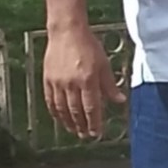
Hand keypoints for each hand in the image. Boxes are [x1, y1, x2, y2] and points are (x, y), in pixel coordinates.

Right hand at [43, 22, 124, 140]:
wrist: (67, 32)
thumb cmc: (88, 45)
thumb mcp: (104, 64)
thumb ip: (110, 85)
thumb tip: (119, 101)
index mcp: (88, 80)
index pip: (91, 108)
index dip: (94, 123)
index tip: (96, 134)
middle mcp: (72, 84)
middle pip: (76, 111)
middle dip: (81, 126)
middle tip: (85, 135)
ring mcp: (58, 83)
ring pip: (62, 109)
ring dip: (68, 122)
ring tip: (73, 130)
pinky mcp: (48, 80)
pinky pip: (50, 101)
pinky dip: (55, 112)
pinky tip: (59, 118)